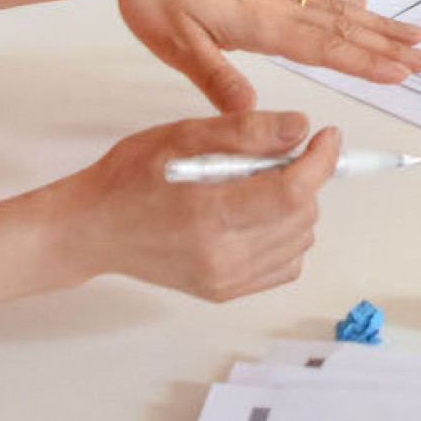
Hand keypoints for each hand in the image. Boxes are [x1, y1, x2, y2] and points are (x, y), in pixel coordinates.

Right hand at [53, 112, 336, 300]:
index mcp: (209, 214)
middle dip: (301, 178)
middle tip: (269, 157)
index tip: (327, 137)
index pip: (293, 192)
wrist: (93, 229)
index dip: (321, 161)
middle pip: (302, 215)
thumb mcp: (182, 136)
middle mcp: (222, 256)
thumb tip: (299, 128)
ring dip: (293, 207)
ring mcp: (225, 280)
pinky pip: (284, 264)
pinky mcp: (225, 292)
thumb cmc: (129, 179)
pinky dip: (283, 236)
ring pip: (300, 240)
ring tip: (252, 186)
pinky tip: (252, 215)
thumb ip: (245, 132)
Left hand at [101, 0, 420, 110]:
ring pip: (336, 11)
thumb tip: (251, 110)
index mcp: (256, 21)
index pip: (322, 46)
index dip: (364, 62)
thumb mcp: (174, 44)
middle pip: (342, 28)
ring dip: (377, 25)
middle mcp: (273, 5)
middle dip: (387, 46)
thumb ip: (215, 76)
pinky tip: (361, 6)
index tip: (400, 73)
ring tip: (413, 35)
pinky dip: (347, 4)